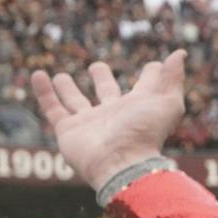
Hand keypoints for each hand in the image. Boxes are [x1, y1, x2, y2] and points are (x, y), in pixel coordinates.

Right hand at [29, 51, 186, 190]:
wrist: (119, 163)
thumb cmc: (145, 133)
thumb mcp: (167, 103)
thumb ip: (172, 78)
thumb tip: (180, 54)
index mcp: (139, 107)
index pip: (146, 87)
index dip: (151, 75)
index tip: (154, 66)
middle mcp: (114, 114)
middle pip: (107, 93)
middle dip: (103, 80)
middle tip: (97, 66)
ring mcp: (90, 123)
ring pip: (76, 101)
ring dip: (68, 88)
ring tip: (61, 75)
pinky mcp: (68, 130)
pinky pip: (52, 108)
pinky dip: (43, 92)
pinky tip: (38, 74)